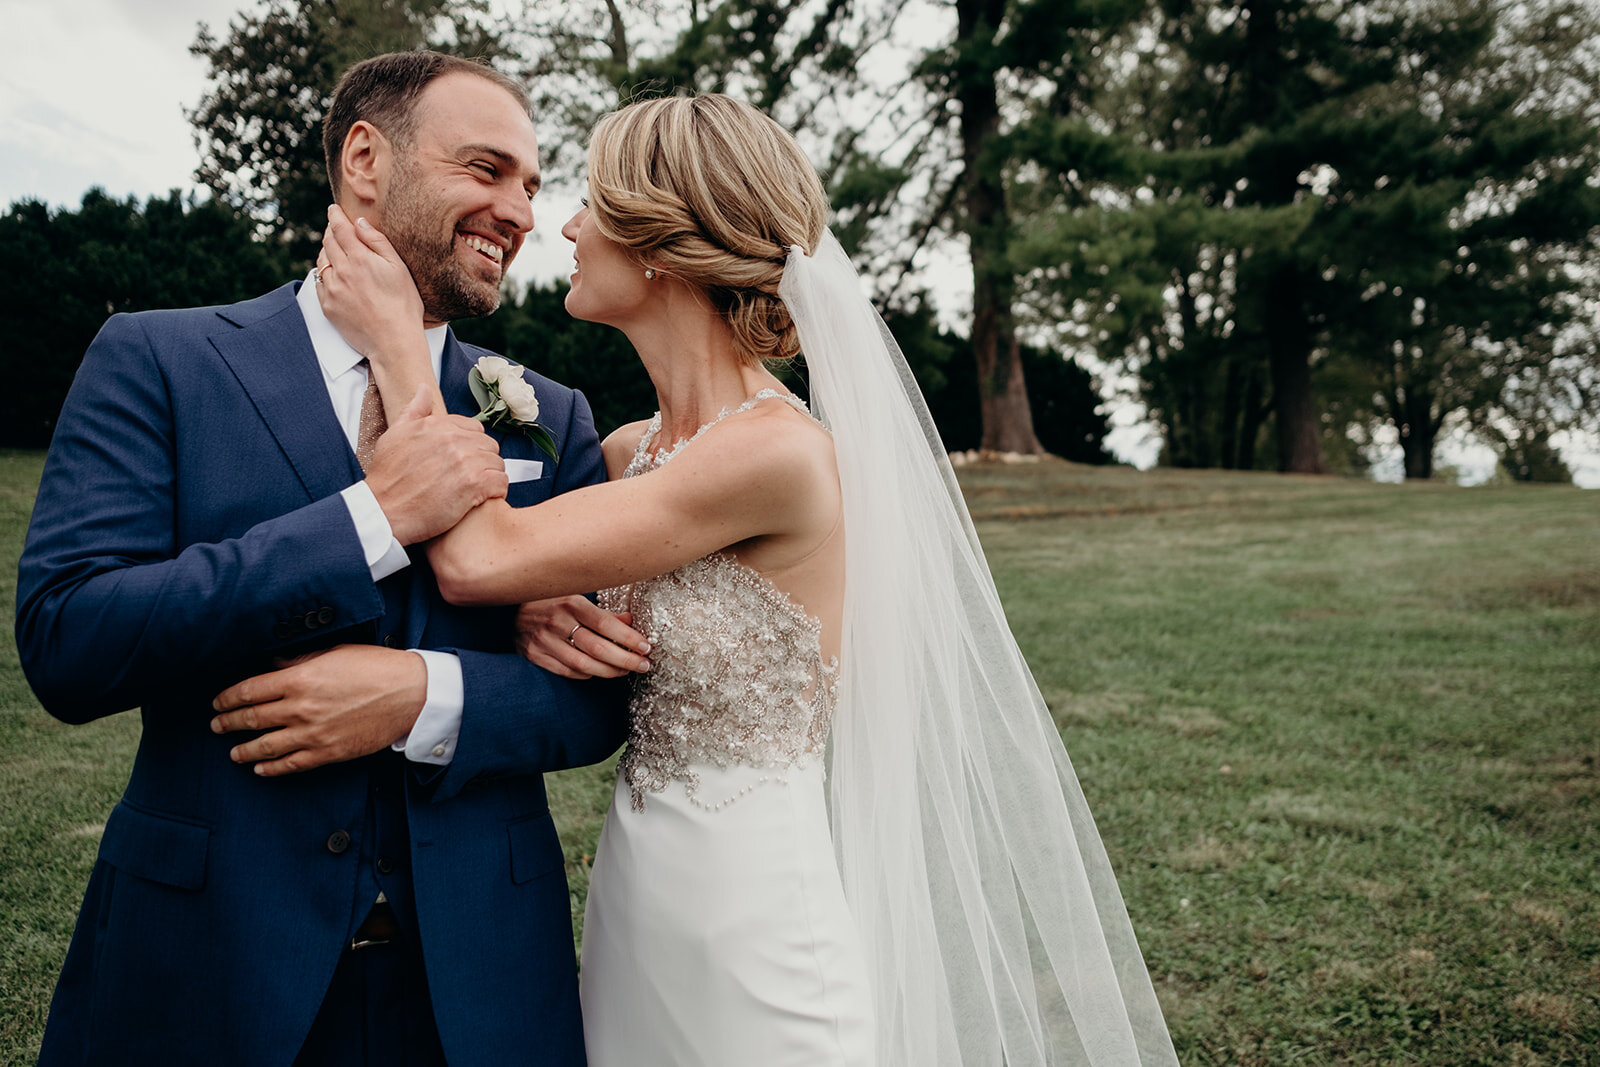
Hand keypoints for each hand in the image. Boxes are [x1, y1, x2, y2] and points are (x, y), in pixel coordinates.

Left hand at [211, 645, 427, 776]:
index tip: (219, 703)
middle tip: (217, 726)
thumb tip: (275, 665)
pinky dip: (271, 768)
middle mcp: (300, 707)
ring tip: (233, 753)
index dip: (228, 698)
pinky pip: (291, 764)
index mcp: (299, 678)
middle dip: (229, 723)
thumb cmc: (376, 667)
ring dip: (243, 750)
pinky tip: (260, 769)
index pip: (249, 690)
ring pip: (265, 746)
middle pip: (252, 719)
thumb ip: (300, 660)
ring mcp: (313, 733)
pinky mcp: (328, 752)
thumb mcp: (334, 653)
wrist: (410, 693)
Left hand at [316, 205, 423, 359]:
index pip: (340, 228)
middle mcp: (341, 271)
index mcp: (359, 258)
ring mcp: (332, 289)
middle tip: (335, 227)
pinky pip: (319, 282)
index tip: (333, 210)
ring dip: (326, 251)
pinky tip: (332, 274)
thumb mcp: (398, 268)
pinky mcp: (327, 306)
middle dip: (331, 231)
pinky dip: (323, 273)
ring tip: (334, 250)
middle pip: (328, 242)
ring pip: (321, 261)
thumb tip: (359, 223)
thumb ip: (377, 242)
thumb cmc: (403, 305)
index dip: (335, 216)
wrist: (393, 342)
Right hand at [366, 389, 509, 544]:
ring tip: (474, 489)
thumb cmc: (387, 477)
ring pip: (497, 464)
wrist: (384, 510)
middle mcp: (453, 439)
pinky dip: (496, 492)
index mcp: (438, 425)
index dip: (471, 446)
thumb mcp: (394, 435)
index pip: (474, 428)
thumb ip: (414, 411)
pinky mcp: (474, 485)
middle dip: (482, 461)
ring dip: (490, 477)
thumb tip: (424, 389)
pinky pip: (501, 482)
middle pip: (489, 445)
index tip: (462, 460)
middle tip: (468, 477)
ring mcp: (465, 461)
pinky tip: (481, 499)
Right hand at [515, 596, 651, 679]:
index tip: (647, 647)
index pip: (606, 624)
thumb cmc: (550, 603)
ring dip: (610, 671)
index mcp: (571, 603)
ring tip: (626, 671)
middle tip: (644, 665)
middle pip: (598, 648)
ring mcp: (544, 641)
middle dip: (625, 660)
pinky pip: (567, 672)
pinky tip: (600, 673)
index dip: (629, 638)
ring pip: (584, 665)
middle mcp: (557, 622)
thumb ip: (603, 613)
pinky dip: (587, 675)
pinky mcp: (535, 656)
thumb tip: (631, 621)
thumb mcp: (576, 599)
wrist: (508, 611)